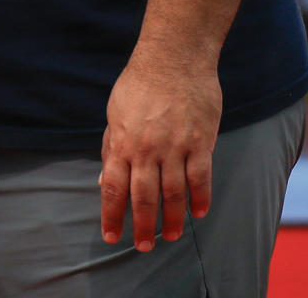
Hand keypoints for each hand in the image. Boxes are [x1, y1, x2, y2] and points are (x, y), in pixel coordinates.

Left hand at [99, 53, 220, 250]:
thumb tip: (106, 181)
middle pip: (144, 197)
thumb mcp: (114, 114)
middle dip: (142, 226)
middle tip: (143, 247)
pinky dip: (200, 198)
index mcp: (121, 142)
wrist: (172, 59)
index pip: (114, 188)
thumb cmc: (139, 86)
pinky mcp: (201, 142)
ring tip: (171, 236)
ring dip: (173, 219)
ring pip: (174, 193)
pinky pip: (201, 177)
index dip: (112, 215)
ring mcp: (175, 146)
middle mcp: (147, 149)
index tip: (111, 236)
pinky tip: (198, 213)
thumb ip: (111, 149)